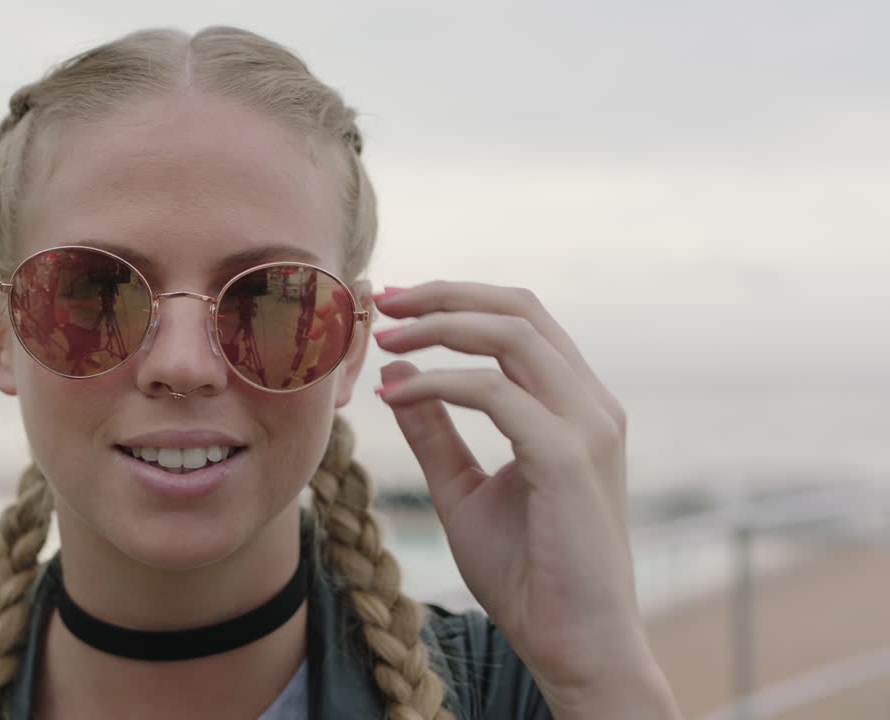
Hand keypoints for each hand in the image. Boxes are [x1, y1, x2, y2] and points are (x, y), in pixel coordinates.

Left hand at [373, 282, 675, 713]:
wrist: (573, 646)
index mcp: (574, 405)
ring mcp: (588, 426)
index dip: (456, 300)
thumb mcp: (463, 490)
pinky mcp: (569, 457)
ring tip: (385, 340)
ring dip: (441, 326)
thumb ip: (436, 432)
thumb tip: (398, 376)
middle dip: (444, 294)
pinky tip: (398, 397)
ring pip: (513, 334)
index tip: (394, 306)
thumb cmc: (527, 575)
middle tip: (384, 302)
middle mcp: (590, 404)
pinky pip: (496, 393)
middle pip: (519, 308)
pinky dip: (440, 384)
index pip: (520, 320)